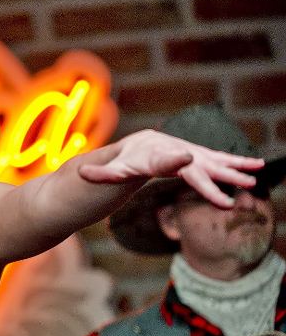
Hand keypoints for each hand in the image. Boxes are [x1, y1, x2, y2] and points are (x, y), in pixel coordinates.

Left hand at [78, 129, 263, 208]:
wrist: (129, 152)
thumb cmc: (117, 167)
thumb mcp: (109, 172)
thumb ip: (102, 173)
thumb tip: (80, 171)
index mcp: (151, 153)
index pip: (164, 161)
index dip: (175, 161)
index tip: (187, 158)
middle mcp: (171, 150)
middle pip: (194, 165)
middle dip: (214, 176)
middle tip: (237, 185)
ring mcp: (185, 153)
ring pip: (211, 161)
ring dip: (233, 169)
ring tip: (254, 176)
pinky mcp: (195, 157)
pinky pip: (216, 160)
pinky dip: (235, 162)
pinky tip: (256, 166)